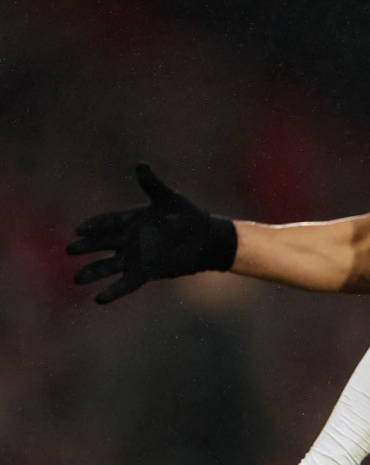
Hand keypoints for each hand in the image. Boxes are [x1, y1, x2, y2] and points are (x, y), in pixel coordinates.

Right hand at [66, 162, 236, 302]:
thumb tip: (140, 165)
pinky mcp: (147, 271)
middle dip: (87, 247)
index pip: (108, 222)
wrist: (205, 238)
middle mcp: (130, 239)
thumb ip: (152, 184)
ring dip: (94, 272)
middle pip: (103, 244)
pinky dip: (114, 291)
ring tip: (75, 279)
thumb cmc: (187, 215)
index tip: (80, 229)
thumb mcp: (169, 198)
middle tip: (69, 249)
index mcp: (132, 219)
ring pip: (110, 265)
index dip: (95, 225)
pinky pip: (127, 283)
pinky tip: (99, 299)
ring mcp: (137, 256)